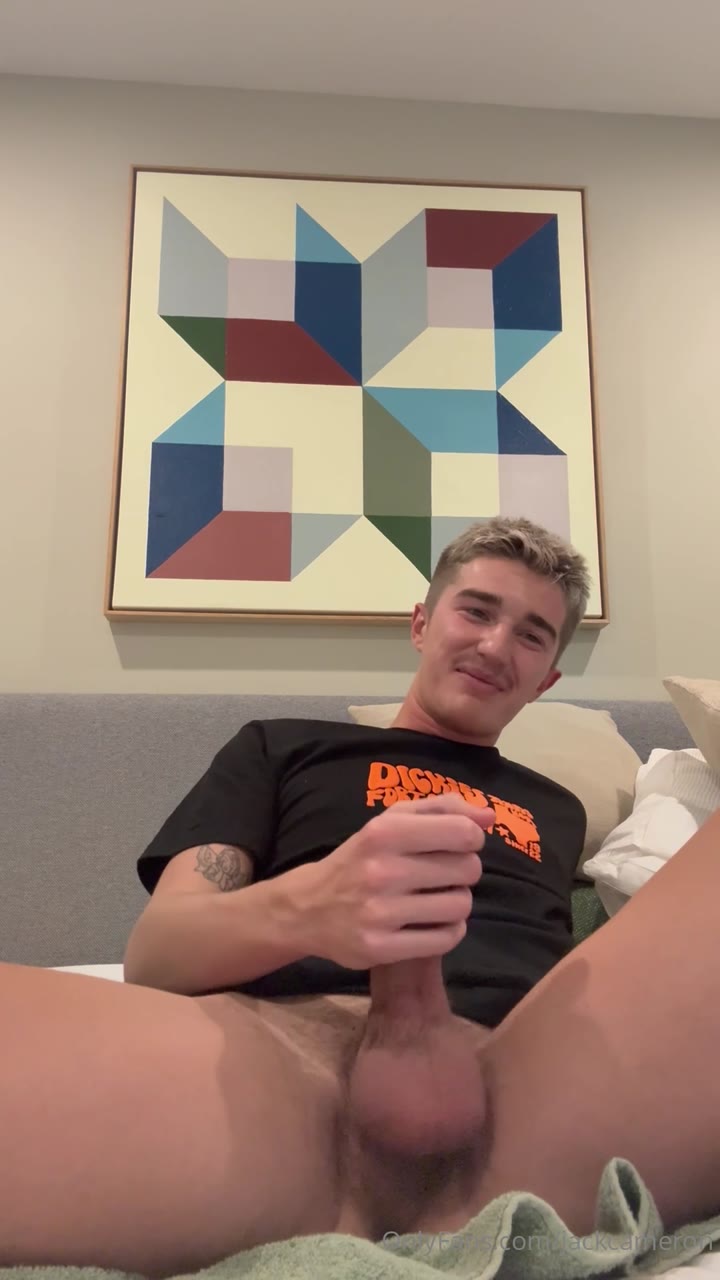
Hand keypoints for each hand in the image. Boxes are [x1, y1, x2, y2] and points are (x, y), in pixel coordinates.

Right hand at [295, 794, 492, 968]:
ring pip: (460, 906)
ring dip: (456, 902)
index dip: (471, 840)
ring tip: (436, 899)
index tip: (457, 846)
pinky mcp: (380, 947)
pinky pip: (446, 939)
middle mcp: (381, 870)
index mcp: (385, 832)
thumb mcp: (391, 821)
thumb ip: (442, 809)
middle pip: (467, 870)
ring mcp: (380, 912)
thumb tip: (490, 817)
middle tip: (443, 875)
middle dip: (464, 871)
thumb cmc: (361, 859)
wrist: (308, 907)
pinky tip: (431, 923)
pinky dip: (448, 931)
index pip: (463, 832)